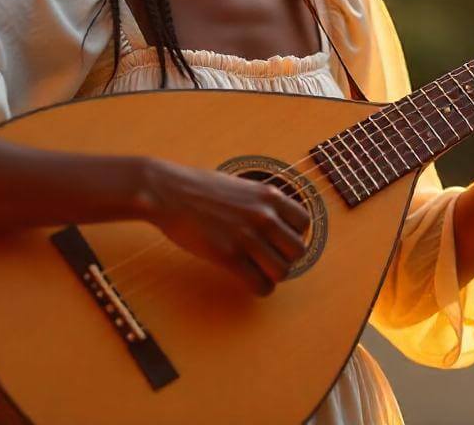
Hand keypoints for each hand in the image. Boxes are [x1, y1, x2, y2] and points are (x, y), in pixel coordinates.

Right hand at [137, 158, 310, 296]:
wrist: (168, 191)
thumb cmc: (199, 188)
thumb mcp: (241, 185)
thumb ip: (261, 202)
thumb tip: (275, 221)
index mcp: (269, 195)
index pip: (304, 222)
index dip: (294, 234)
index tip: (280, 240)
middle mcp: (264, 215)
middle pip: (298, 250)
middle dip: (286, 258)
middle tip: (270, 259)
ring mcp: (247, 236)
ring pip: (282, 271)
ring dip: (273, 275)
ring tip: (260, 271)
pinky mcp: (229, 256)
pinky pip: (260, 284)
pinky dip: (260, 288)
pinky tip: (251, 282)